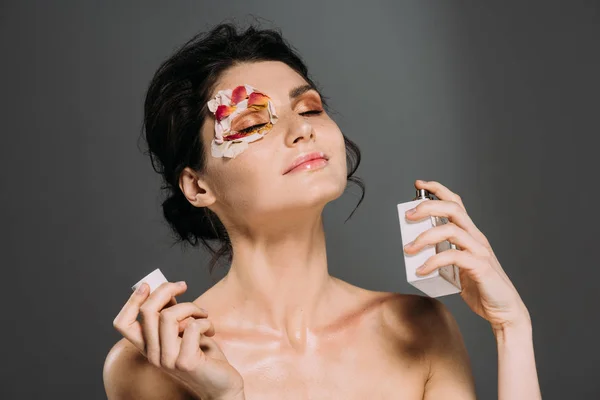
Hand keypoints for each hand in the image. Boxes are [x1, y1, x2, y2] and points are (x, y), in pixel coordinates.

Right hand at [113, 281, 244, 399]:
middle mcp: (153, 355)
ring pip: (169, 316)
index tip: (148, 285)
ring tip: (203, 313)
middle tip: (182, 286)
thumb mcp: (182, 332)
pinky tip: (211, 330)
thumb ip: (172, 315)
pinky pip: (193, 327)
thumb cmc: (203, 356)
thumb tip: (166, 290)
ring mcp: (168, 360)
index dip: (131, 300)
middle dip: (165, 290)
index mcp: (148, 347)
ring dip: (191, 306)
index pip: (122, 324)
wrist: (221, 385)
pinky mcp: (186, 362)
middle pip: (147, 312)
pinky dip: (205, 321)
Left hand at [403, 180, 530, 331]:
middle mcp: (476, 238)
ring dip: (425, 237)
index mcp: (470, 234)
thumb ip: (442, 255)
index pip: (456, 203)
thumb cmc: (480, 288)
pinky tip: (421, 270)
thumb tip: (417, 251)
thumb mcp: (457, 267)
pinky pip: (453, 256)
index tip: (419, 184)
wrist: (505, 311)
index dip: (438, 190)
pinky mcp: (480, 266)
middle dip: (427, 206)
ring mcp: (480, 251)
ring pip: (451, 229)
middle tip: (407, 216)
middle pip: (452, 209)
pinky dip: (433, 261)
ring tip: (409, 250)